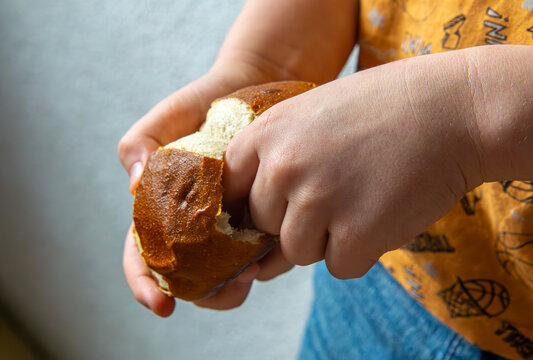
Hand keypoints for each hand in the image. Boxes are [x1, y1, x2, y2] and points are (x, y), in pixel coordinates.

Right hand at [118, 70, 290, 314]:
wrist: (252, 87)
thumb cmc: (202, 103)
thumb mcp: (166, 118)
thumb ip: (140, 144)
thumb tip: (135, 184)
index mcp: (161, 210)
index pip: (143, 257)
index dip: (146, 286)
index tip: (162, 306)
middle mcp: (193, 225)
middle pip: (188, 278)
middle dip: (204, 295)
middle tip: (229, 290)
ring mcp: (228, 224)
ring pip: (226, 273)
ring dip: (236, 285)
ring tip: (251, 274)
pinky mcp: (259, 217)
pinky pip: (260, 249)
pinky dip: (265, 261)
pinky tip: (272, 253)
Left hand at [224, 53, 483, 278]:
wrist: (449, 109)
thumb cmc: (379, 112)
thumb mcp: (311, 118)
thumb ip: (276, 170)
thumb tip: (259, 256)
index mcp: (265, 134)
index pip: (228, 191)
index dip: (252, 203)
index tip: (279, 202)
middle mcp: (282, 168)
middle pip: (264, 226)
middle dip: (295, 219)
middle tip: (338, 190)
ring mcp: (317, 202)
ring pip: (298, 252)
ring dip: (328, 238)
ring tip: (363, 198)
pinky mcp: (356, 235)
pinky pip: (340, 266)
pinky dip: (362, 251)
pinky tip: (383, 213)